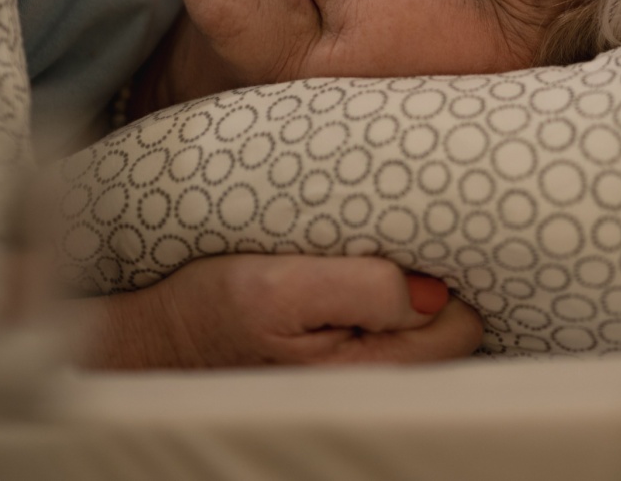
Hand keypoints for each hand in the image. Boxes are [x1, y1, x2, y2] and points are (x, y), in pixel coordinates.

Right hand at [70, 254, 483, 368]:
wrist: (159, 339)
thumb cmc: (213, 309)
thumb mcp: (279, 287)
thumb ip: (364, 288)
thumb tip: (435, 291)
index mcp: (370, 368)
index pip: (461, 321)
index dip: (443, 273)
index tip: (412, 239)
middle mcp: (378, 381)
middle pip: (456, 325)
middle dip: (432, 278)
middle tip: (385, 242)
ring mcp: (367, 375)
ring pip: (429, 326)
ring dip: (408, 285)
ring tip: (365, 255)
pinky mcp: (351, 362)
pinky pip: (400, 328)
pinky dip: (388, 297)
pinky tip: (355, 275)